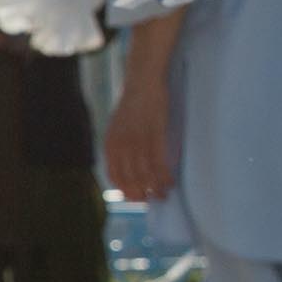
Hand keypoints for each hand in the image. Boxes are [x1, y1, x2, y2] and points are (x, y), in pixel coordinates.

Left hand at [103, 69, 175, 204]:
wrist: (143, 81)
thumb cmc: (133, 104)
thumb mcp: (118, 127)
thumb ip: (119, 147)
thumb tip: (126, 167)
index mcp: (110, 144)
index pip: (114, 176)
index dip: (125, 191)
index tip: (135, 198)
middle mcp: (122, 146)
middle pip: (131, 180)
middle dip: (141, 194)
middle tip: (151, 200)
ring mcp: (138, 141)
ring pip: (146, 175)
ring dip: (155, 189)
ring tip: (162, 195)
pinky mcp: (155, 135)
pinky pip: (160, 163)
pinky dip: (165, 177)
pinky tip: (170, 182)